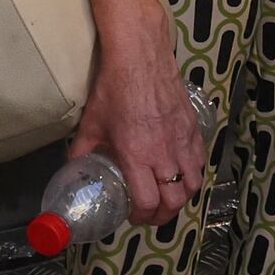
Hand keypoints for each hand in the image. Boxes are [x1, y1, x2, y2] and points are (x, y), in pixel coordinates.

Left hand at [75, 33, 206, 225]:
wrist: (140, 57)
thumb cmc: (114, 88)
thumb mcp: (91, 123)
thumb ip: (82, 150)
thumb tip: (75, 166)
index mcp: (137, 156)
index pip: (147, 202)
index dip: (142, 217)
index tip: (134, 217)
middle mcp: (164, 154)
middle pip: (174, 201)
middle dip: (163, 216)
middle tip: (151, 215)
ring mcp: (182, 141)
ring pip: (192, 184)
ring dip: (182, 198)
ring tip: (170, 198)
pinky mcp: (194, 129)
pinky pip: (200, 161)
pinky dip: (193, 174)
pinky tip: (183, 173)